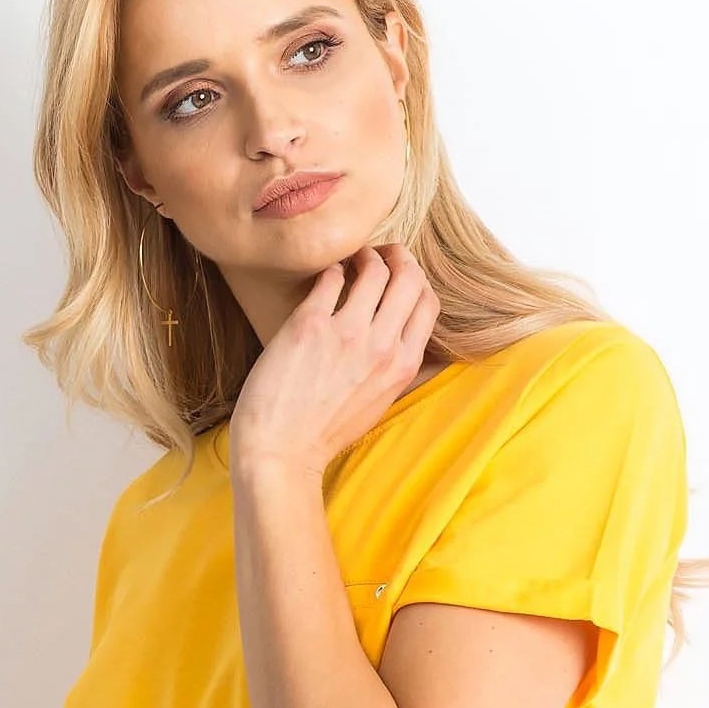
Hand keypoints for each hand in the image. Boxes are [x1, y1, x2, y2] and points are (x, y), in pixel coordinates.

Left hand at [228, 242, 441, 477]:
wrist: (281, 453)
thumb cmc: (324, 433)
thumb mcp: (377, 403)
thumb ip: (395, 369)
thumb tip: (404, 338)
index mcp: (403, 366)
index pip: (427, 303)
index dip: (415, 280)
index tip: (398, 275)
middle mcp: (382, 346)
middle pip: (409, 277)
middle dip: (396, 256)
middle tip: (376, 254)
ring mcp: (348, 334)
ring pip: (374, 269)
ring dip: (363, 255)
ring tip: (349, 261)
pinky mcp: (311, 325)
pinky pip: (330, 277)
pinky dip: (330, 269)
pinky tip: (322, 277)